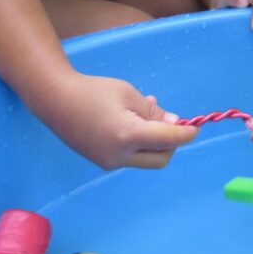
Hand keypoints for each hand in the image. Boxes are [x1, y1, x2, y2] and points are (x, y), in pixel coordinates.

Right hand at [31, 71, 197, 169]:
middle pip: (161, 158)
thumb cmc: (94, 91)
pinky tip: (132, 121)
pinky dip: (139, 142)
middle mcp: (120, 156)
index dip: (186, 134)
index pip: (168, 140)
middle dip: (172, 143)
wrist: (55, 101)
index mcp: (129, 136)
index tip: (196, 127)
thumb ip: (153, 112)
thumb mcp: (128, 94)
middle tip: (172, 121)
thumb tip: (174, 124)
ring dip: (155, 141)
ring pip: (146, 158)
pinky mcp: (102, 161)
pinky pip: (130, 156)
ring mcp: (109, 162)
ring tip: (146, 111)